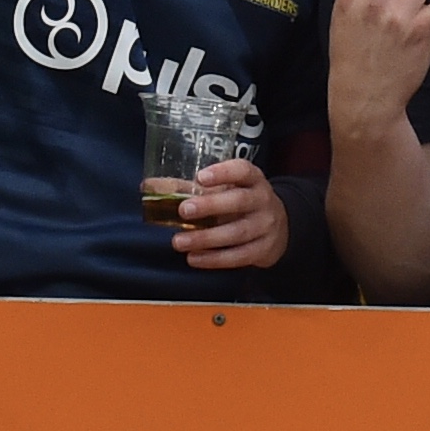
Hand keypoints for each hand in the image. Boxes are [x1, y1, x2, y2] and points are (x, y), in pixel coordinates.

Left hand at [168, 156, 284, 270]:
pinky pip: (239, 256)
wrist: (279, 228)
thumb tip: (150, 186)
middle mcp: (263, 200)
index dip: (223, 173)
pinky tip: (194, 258)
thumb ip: (191, 188)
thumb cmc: (242, 203)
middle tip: (184, 210)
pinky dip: (215, 259)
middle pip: (239, 201)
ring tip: (179, 241)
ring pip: (237, 232)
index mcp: (253, 180)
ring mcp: (266, 226)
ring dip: (206, 238)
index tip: (200, 177)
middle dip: (211, 206)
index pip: (243, 171)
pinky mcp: (263, 250)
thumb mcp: (226, 190)